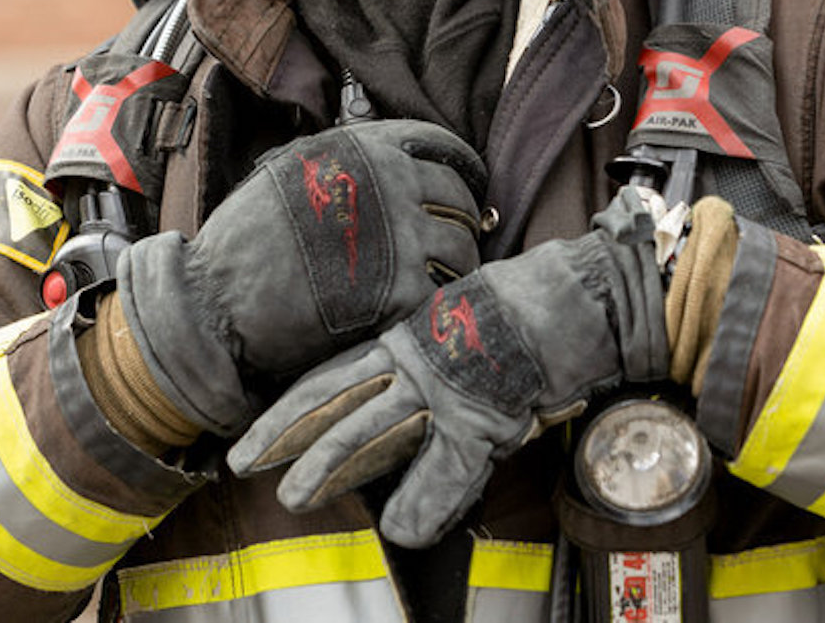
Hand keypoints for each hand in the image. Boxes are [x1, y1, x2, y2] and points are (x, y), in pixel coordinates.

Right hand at [115, 119, 483, 435]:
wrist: (218, 301)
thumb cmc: (244, 239)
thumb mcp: (289, 169)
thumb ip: (342, 161)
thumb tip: (386, 162)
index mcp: (363, 148)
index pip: (442, 146)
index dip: (460, 167)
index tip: (465, 184)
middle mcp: (389, 184)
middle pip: (459, 198)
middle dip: (459, 219)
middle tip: (451, 240)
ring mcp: (401, 238)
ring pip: (463, 248)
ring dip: (456, 264)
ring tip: (439, 279)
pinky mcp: (403, 293)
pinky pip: (446, 292)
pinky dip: (439, 301)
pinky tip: (421, 308)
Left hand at [227, 185, 670, 546]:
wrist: (581, 296)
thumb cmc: (524, 313)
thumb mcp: (457, 333)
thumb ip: (424, 369)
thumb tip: (403, 406)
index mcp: (405, 338)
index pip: (331, 375)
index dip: (287, 406)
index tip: (248, 432)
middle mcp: (414, 358)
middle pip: (334, 398)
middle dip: (285, 434)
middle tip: (243, 464)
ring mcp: (446, 386)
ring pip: (373, 427)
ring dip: (331, 466)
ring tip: (295, 498)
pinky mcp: (485, 412)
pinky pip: (449, 467)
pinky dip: (426, 501)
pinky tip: (403, 528)